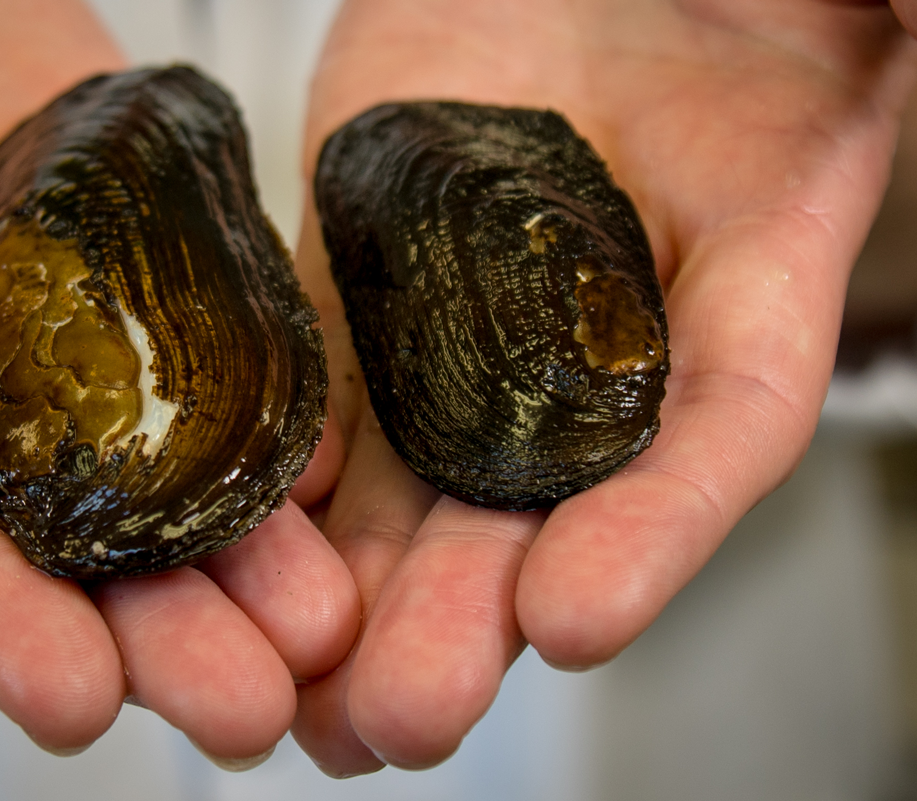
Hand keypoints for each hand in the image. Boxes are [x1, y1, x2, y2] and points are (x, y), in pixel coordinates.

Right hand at [0, 0, 358, 760]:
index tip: (66, 696)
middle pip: (46, 540)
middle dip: (148, 635)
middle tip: (243, 710)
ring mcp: (59, 357)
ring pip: (148, 490)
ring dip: (237, 573)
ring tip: (318, 640)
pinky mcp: (141, 305)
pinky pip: (212, 388)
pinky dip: (272, 452)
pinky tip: (330, 508)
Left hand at [289, 0, 916, 774]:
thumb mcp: (842, 26)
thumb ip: (889, 45)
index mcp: (737, 289)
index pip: (712, 437)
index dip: (653, 536)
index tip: (575, 621)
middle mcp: (592, 341)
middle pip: (533, 506)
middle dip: (463, 616)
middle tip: (399, 722)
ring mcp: (462, 311)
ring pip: (407, 475)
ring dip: (352, 590)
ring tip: (303, 705)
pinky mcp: (357, 268)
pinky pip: (314, 376)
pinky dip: (277, 460)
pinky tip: (233, 536)